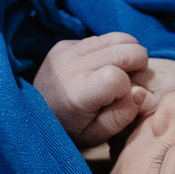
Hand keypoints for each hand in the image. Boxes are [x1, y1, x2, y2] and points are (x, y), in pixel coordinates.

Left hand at [34, 34, 174, 146]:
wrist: (33, 118)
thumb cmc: (71, 131)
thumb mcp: (97, 136)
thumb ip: (122, 115)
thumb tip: (140, 91)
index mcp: (78, 93)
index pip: (118, 76)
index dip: (129, 86)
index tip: (123, 97)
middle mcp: (70, 66)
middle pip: (124, 50)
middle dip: (138, 64)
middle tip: (132, 81)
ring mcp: (66, 51)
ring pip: (117, 37)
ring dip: (127, 53)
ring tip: (121, 72)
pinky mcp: (64, 44)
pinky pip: (101, 38)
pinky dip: (110, 50)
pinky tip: (100, 68)